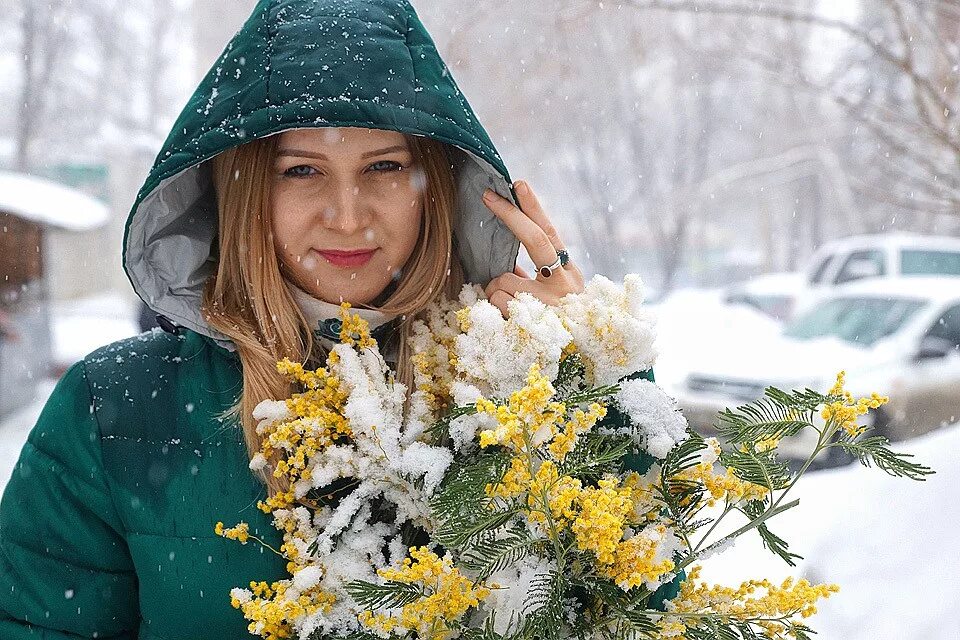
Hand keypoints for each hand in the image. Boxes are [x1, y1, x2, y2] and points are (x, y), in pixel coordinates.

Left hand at [481, 180, 583, 317]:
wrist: (574, 369)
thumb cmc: (560, 329)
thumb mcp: (554, 300)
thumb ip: (534, 279)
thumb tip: (506, 264)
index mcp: (569, 276)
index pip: (552, 234)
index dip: (534, 208)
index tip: (519, 184)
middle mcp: (564, 285)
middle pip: (535, 239)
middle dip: (510, 214)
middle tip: (489, 195)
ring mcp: (547, 304)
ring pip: (501, 280)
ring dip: (497, 294)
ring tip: (512, 310)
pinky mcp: (528, 322)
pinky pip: (495, 305)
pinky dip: (495, 312)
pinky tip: (509, 322)